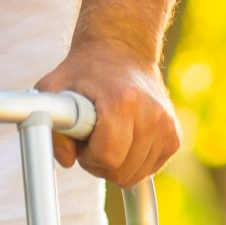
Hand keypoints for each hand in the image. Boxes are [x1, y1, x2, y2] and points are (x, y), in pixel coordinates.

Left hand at [36, 37, 179, 187]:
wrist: (123, 49)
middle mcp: (152, 114)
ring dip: (117, 163)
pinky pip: (150, 169)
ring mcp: (167, 125)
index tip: (84, 137)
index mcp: (123, 102)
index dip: (88, 155)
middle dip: (101, 162)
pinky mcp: (174, 135)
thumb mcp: (55, 87)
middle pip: (122, 172)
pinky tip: (126, 138)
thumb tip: (66, 160)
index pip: (108, 156)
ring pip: (136, 175)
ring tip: (109, 134)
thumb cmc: (85, 70)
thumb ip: (51, 125)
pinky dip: (134, 161)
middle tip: (93, 137)